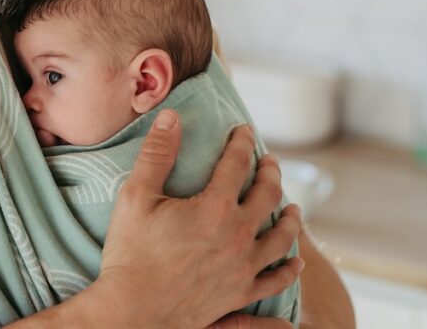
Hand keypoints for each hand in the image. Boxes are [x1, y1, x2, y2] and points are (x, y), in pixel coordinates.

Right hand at [97, 109, 303, 327]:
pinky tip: (295, 261)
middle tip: (270, 162)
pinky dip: (289, 269)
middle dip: (270, 173)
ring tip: (294, 208)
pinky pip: (275, 279)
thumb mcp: (136, 197)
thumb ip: (157, 154)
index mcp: (215, 207)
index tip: (243, 130)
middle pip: (267, 195)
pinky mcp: (240, 294)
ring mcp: (243, 267)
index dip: (241, 142)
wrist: (132, 311)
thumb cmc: (130, 253)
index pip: (237, 163)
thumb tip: (172, 117)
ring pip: (281, 237)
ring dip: (291, 218)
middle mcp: (238, 235)